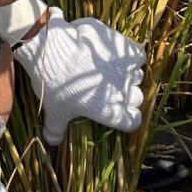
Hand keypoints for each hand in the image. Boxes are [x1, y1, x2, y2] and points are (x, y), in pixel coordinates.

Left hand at [13, 10, 146, 145]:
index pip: (133, 122)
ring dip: (128, 76)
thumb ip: (56, 130)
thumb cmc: (55, 85)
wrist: (54, 50)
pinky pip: (139, 57)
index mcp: (111, 113)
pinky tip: (119, 57)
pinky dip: (132, 58)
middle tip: (111, 91)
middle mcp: (123, 94)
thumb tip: (53, 141)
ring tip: (113, 72)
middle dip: (127, 96)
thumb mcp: (53, 112)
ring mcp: (126, 71)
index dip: (127, 118)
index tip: (119, 114)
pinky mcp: (125, 50)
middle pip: (136, 98)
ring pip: (137, 77)